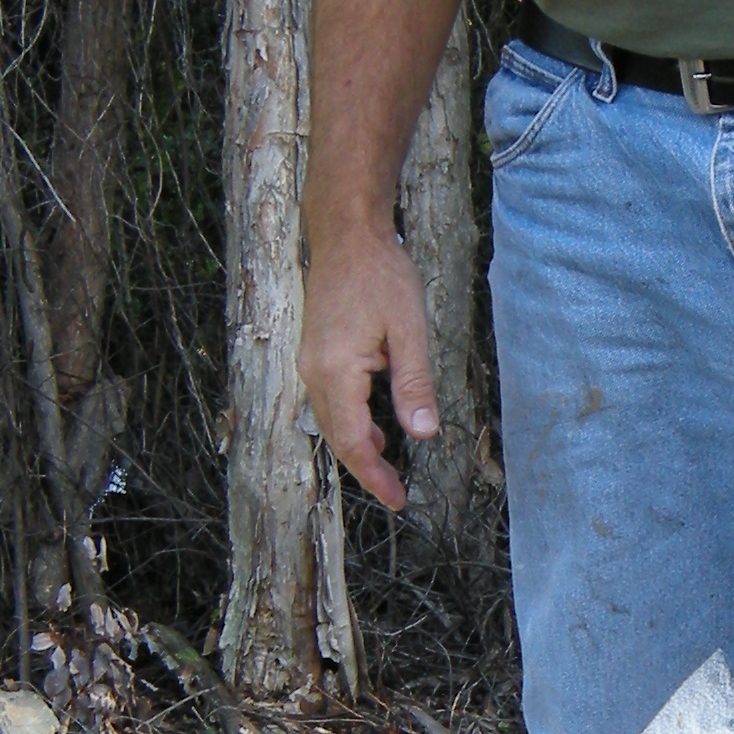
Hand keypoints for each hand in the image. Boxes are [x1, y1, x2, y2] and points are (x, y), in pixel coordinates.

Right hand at [304, 225, 438, 510]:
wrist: (346, 233)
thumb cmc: (380, 274)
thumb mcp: (409, 329)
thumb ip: (414, 384)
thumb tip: (424, 433)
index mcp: (335, 372)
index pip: (353, 440)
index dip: (375, 475)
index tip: (398, 500)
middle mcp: (314, 372)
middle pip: (337, 437)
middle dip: (367, 468)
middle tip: (397, 494)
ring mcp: (310, 362)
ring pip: (332, 420)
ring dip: (358, 446)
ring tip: (388, 468)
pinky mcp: (315, 352)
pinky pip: (330, 400)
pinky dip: (351, 421)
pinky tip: (376, 426)